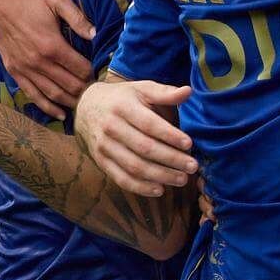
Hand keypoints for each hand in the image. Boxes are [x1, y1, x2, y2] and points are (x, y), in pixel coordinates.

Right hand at [0, 0, 96, 118]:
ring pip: (52, 94)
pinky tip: (59, 113)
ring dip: (69, 102)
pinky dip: (46, 106)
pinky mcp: (13, 69)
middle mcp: (38, 62)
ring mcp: (24, 68)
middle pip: (68, 85)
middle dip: (84, 91)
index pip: (80, 69)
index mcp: (52, 46)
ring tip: (82, 107)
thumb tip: (96, 35)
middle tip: (96, 94)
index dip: (92, 74)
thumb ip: (78, 19)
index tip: (100, 75)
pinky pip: (32, 94)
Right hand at [75, 79, 195, 195]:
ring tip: (182, 179)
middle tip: (192, 166)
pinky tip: (160, 190)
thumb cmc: (122, 98)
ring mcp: (104, 146)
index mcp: (123, 107)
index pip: (149, 124)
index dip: (170, 135)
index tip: (189, 144)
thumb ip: (164, 93)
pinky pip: (121, 178)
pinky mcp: (101, 161)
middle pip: (144, 148)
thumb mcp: (141, 89)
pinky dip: (141, 187)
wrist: (86, 107)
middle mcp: (111, 127)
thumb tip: (188, 91)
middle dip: (171, 159)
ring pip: (134, 166)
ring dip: (160, 176)